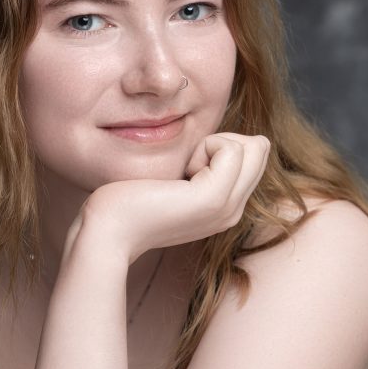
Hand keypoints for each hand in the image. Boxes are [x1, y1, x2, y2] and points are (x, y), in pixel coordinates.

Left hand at [78, 133, 269, 261]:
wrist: (108, 229)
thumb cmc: (129, 200)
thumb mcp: (175, 179)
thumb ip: (201, 165)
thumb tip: (223, 139)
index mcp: (225, 207)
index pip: (252, 155)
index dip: (218, 146)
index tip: (183, 168)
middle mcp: (233, 211)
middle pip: (258, 149)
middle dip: (220, 142)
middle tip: (183, 166)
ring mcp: (227, 208)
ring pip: (252, 146)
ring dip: (211, 144)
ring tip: (181, 171)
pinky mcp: (214, 198)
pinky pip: (232, 148)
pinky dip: (204, 146)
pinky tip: (180, 173)